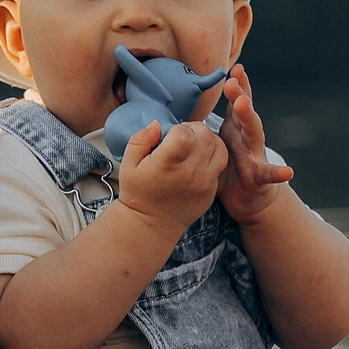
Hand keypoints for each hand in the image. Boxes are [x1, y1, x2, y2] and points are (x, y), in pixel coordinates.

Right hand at [115, 116, 226, 233]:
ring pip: (220, 148)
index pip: (185, 134)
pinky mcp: (211, 190)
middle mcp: (189, 174)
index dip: (179, 128)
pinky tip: (200, 157)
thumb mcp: (128, 164)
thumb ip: (140, 139)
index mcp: (167, 165)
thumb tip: (157, 124)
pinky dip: (213, 155)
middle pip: (206, 137)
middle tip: (184, 136)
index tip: (171, 134)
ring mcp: (204, 183)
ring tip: (196, 143)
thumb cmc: (138, 192)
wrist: (151, 224)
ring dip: (210, 139)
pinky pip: (221, 164)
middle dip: (196, 129)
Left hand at [215, 65, 296, 224]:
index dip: (237, 86)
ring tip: (242, 104)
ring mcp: (255, 155)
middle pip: (245, 113)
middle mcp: (248, 138)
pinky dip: (278, 173)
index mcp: (236, 130)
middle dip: (240, 95)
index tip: (234, 68)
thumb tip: (178, 113)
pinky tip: (288, 172)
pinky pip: (269, 175)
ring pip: (255, 135)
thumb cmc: (228, 169)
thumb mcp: (214, 145)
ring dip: (249, 119)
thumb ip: (203, 130)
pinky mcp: (260, 177)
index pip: (236, 104)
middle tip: (231, 81)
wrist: (248, 198)